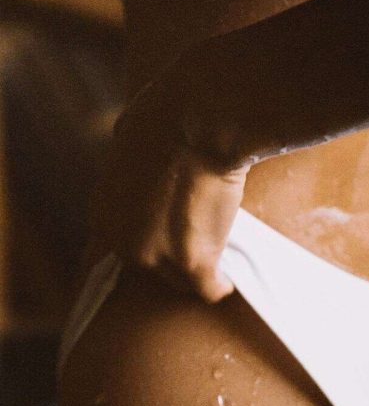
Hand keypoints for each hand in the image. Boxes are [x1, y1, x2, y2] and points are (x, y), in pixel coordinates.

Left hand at [91, 79, 248, 302]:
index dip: (143, 248)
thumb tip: (136, 163)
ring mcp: (159, 258)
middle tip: (195, 249)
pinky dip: (221, 284)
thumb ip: (128, 170)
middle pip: (152, 272)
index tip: (161, 249)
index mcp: (104, 215)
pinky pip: (211, 290)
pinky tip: (228, 279)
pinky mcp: (194, 265)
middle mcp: (125, 244)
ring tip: (215, 266)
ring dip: (198, 273)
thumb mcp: (127, 142)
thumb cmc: (166, 115)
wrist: (199, 119)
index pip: (112, 254)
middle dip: (173, 261)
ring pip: (182, 283)